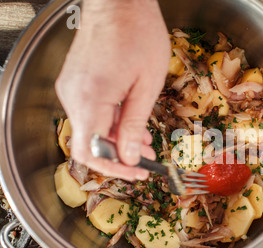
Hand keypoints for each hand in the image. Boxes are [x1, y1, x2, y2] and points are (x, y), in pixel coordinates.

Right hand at [55, 0, 169, 180]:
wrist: (118, 1)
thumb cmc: (138, 33)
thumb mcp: (147, 85)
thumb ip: (135, 125)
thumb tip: (130, 157)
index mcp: (90, 98)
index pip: (91, 152)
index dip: (115, 168)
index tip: (138, 173)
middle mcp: (73, 96)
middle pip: (90, 143)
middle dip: (120, 156)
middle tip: (147, 161)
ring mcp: (71, 88)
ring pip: (91, 129)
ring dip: (117, 140)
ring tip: (146, 143)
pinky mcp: (76, 82)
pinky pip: (90, 113)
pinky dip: (110, 124)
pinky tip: (132, 124)